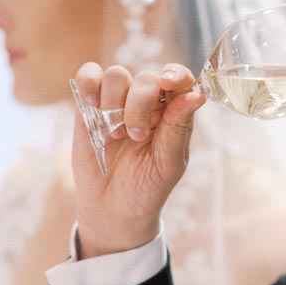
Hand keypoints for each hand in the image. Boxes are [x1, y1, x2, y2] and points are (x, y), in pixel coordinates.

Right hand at [71, 61, 204, 256]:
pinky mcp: (90, 106)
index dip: (176, 74)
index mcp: (173, 113)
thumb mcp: (168, 165)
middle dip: (139, 105)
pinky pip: (89, 76)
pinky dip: (89, 83)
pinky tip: (92, 104)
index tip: (167, 82)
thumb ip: (178, 128)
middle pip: (146, 78)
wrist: (112, 210)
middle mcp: (148, 103)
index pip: (180, 80)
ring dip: (114, 102)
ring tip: (114, 135)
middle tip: (135, 136)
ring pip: (117, 75)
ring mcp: (118, 102)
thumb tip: (196, 95)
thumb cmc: (147, 188)